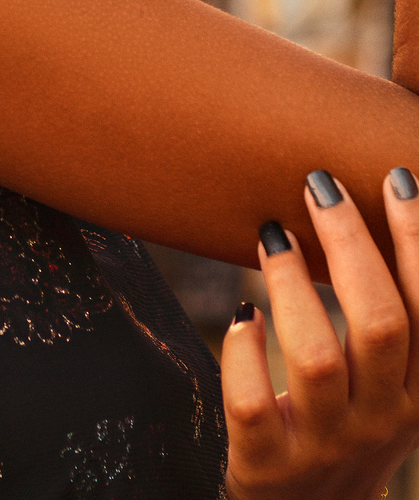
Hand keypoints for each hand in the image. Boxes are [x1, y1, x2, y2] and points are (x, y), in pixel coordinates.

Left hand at [222, 170, 418, 499]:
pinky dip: (244, 354)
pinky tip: (241, 316)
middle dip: (351, 244)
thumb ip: (392, 318)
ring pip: (317, 358)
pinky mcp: (266, 464)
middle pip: (380, 323)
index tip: (394, 177)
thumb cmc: (348, 426)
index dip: (418, 242)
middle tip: (319, 184)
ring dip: (293, 286)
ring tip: (272, 233)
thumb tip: (386, 203)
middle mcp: (382, 421)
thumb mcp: (388, 385)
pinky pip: (253, 404)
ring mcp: (325, 445)